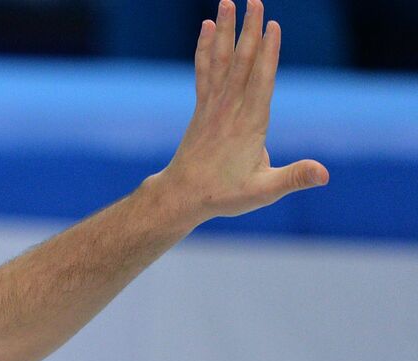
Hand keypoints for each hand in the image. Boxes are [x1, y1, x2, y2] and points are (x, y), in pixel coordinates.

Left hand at [157, 0, 327, 224]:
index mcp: (250, 124)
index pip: (260, 81)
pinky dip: (205, 49)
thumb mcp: (263, 191)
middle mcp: (230, 109)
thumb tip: (324, 174)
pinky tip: (206, 27)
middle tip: (254, 0)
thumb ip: (293, 178)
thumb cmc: (223, 195)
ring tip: (227, 2)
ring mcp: (213, 106)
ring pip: (220, 61)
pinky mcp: (202, 108)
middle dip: (248, 31)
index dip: (267, 53)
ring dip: (225, 31)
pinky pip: (204, 71)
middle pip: (241, 62)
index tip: (271, 26)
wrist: (180, 197)